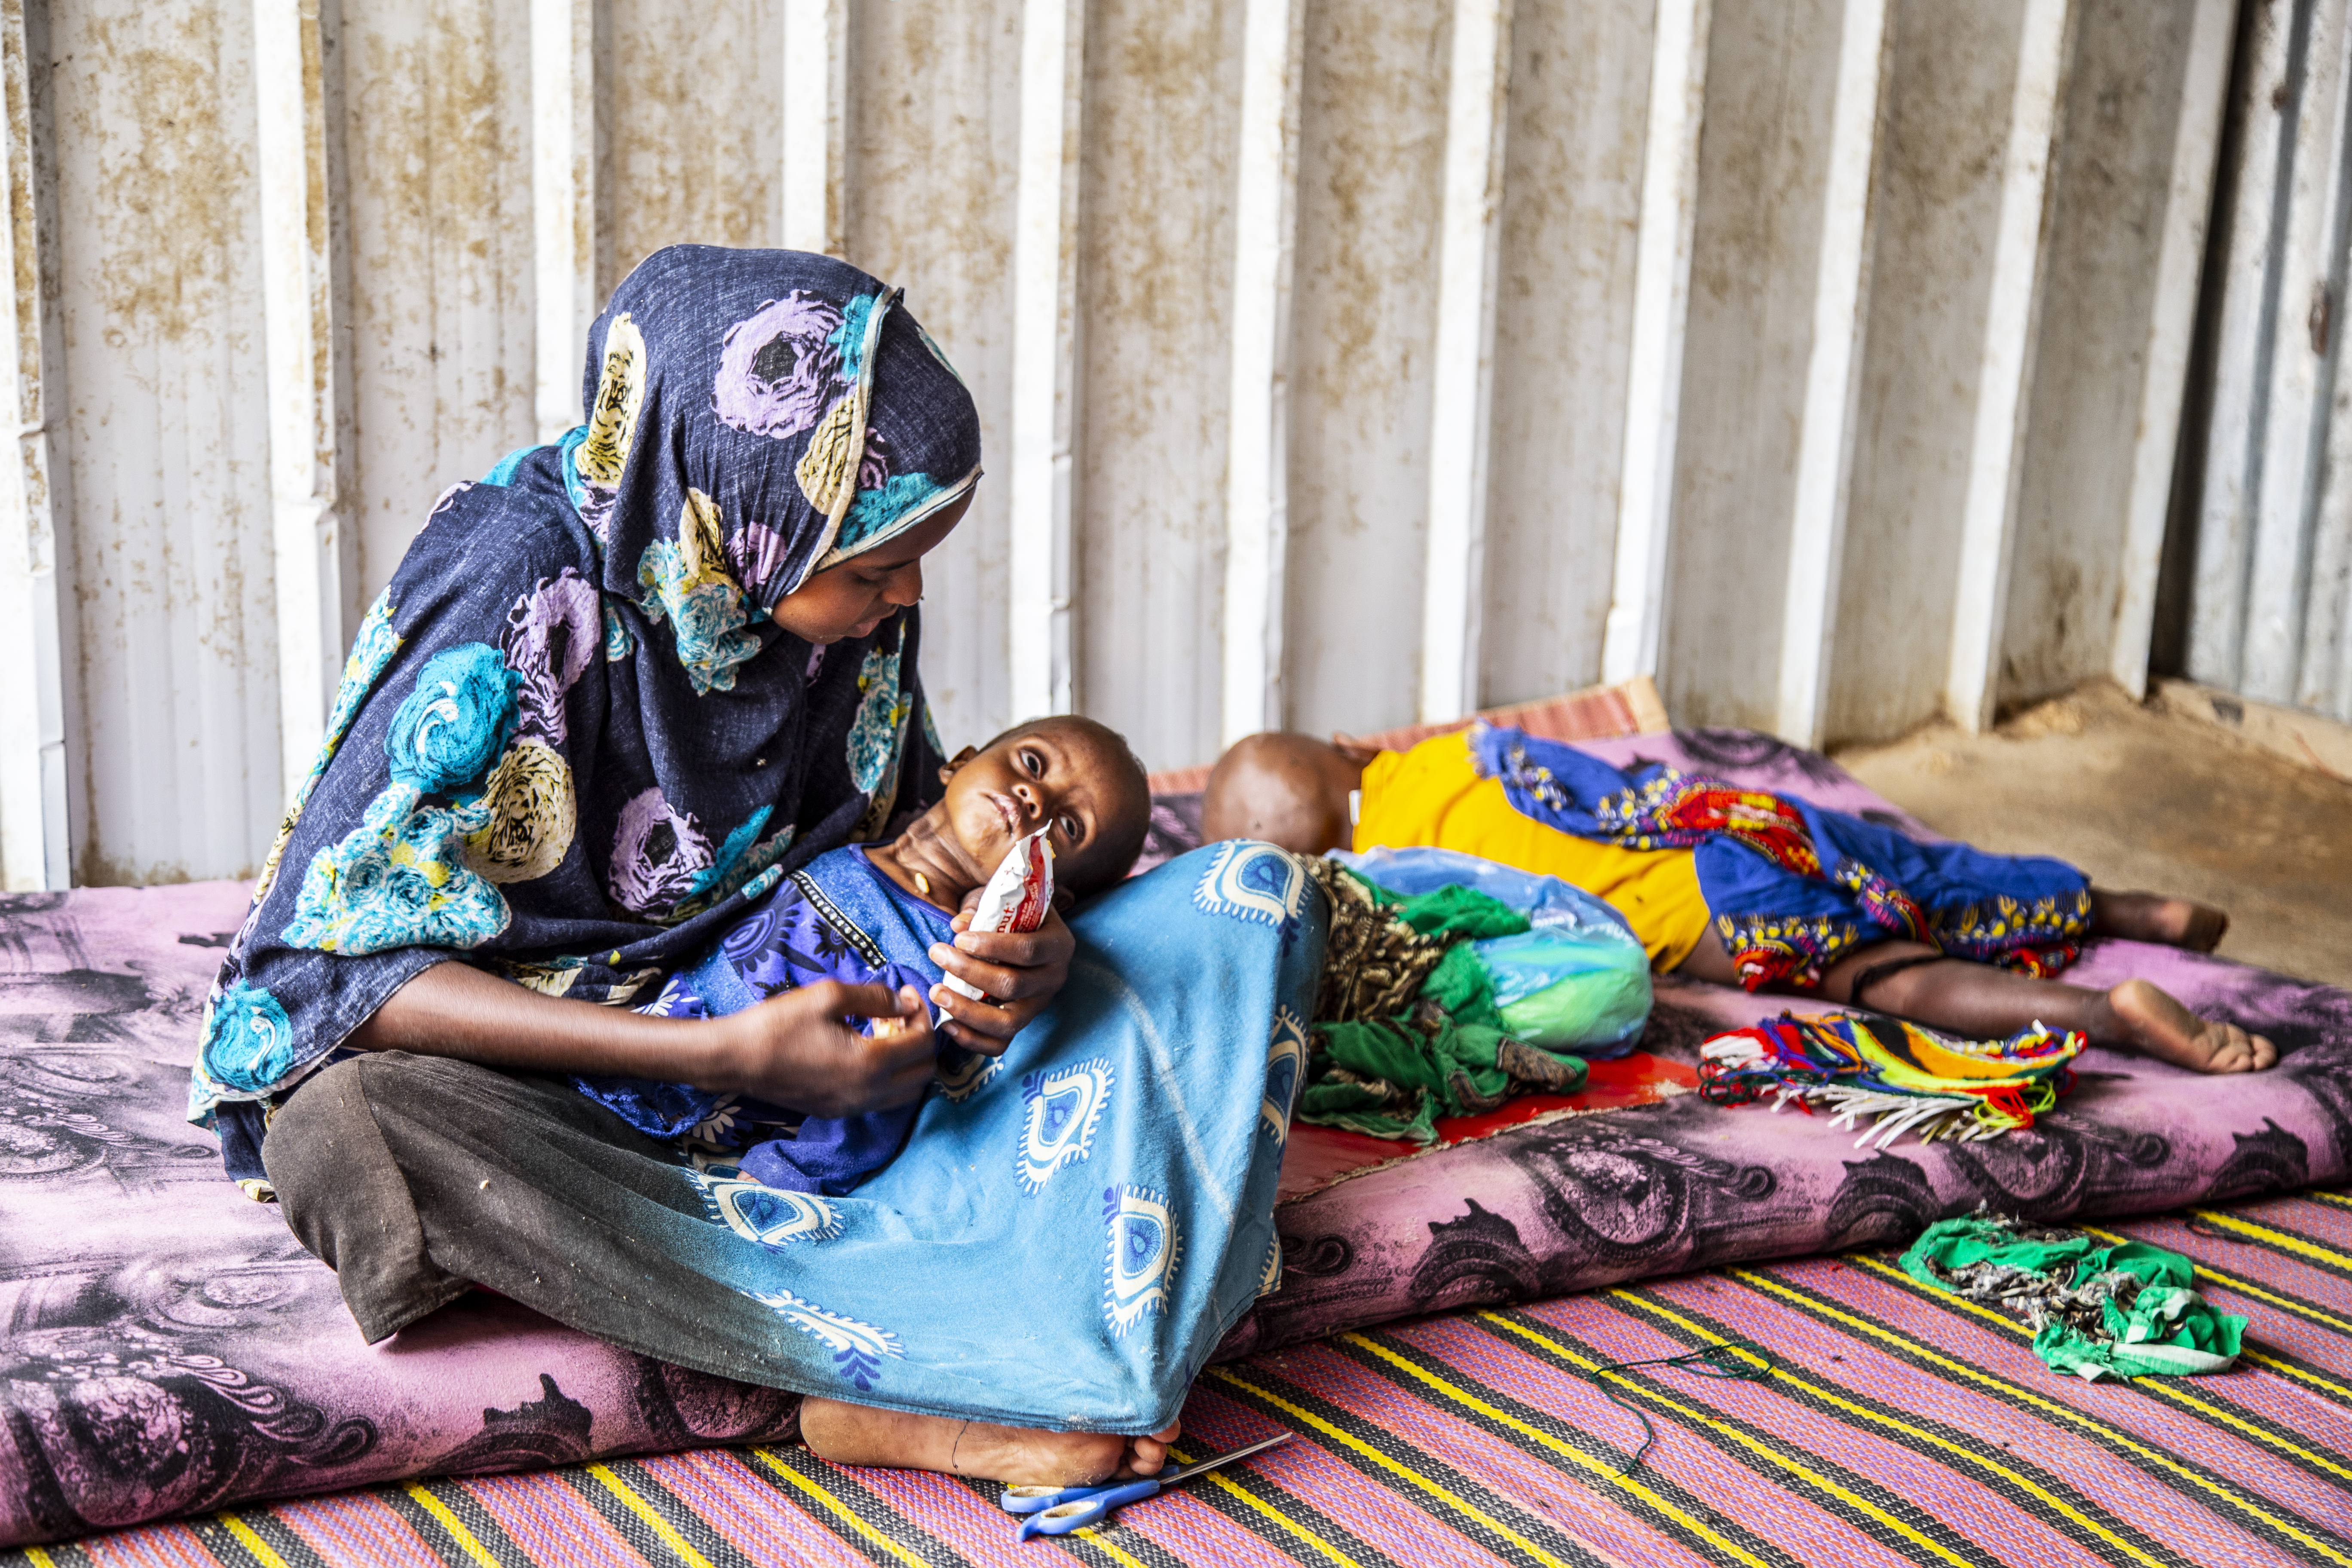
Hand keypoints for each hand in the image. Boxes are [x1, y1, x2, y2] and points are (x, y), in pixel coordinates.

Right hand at [708, 981, 934, 1115]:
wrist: (737, 1059)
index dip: (923, 1015)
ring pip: (906, 1093)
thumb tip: (906, 1003)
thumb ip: (876, 998)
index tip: (908, 993)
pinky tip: (868, 1051)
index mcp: (870, 1064)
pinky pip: (881, 1100)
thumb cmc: (779, 1024)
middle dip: (922, 1040)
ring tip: (887, 1031)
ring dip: (908, 1063)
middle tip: (903, 1013)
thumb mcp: (830, 996)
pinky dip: (889, 1078)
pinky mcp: (838, 1112)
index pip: (922, 1044)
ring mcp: (853, 1108)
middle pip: (923, 1074)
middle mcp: (867, 1094)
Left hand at [926, 907, 1074, 1052]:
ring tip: (936, 993)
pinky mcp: (1023, 1024)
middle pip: (1013, 985)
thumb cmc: (1014, 915)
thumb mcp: (1004, 903)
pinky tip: (947, 1024)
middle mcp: (1054, 979)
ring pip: (1008, 1022)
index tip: (959, 939)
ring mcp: (1039, 1006)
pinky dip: (972, 1039)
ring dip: (967, 1010)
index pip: (1027, 950)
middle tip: (937, 955)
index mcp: (1058, 945)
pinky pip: (1000, 1045)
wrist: (1030, 934)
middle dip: (969, 972)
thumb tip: (957, 925)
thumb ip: (983, 910)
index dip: (991, 946)